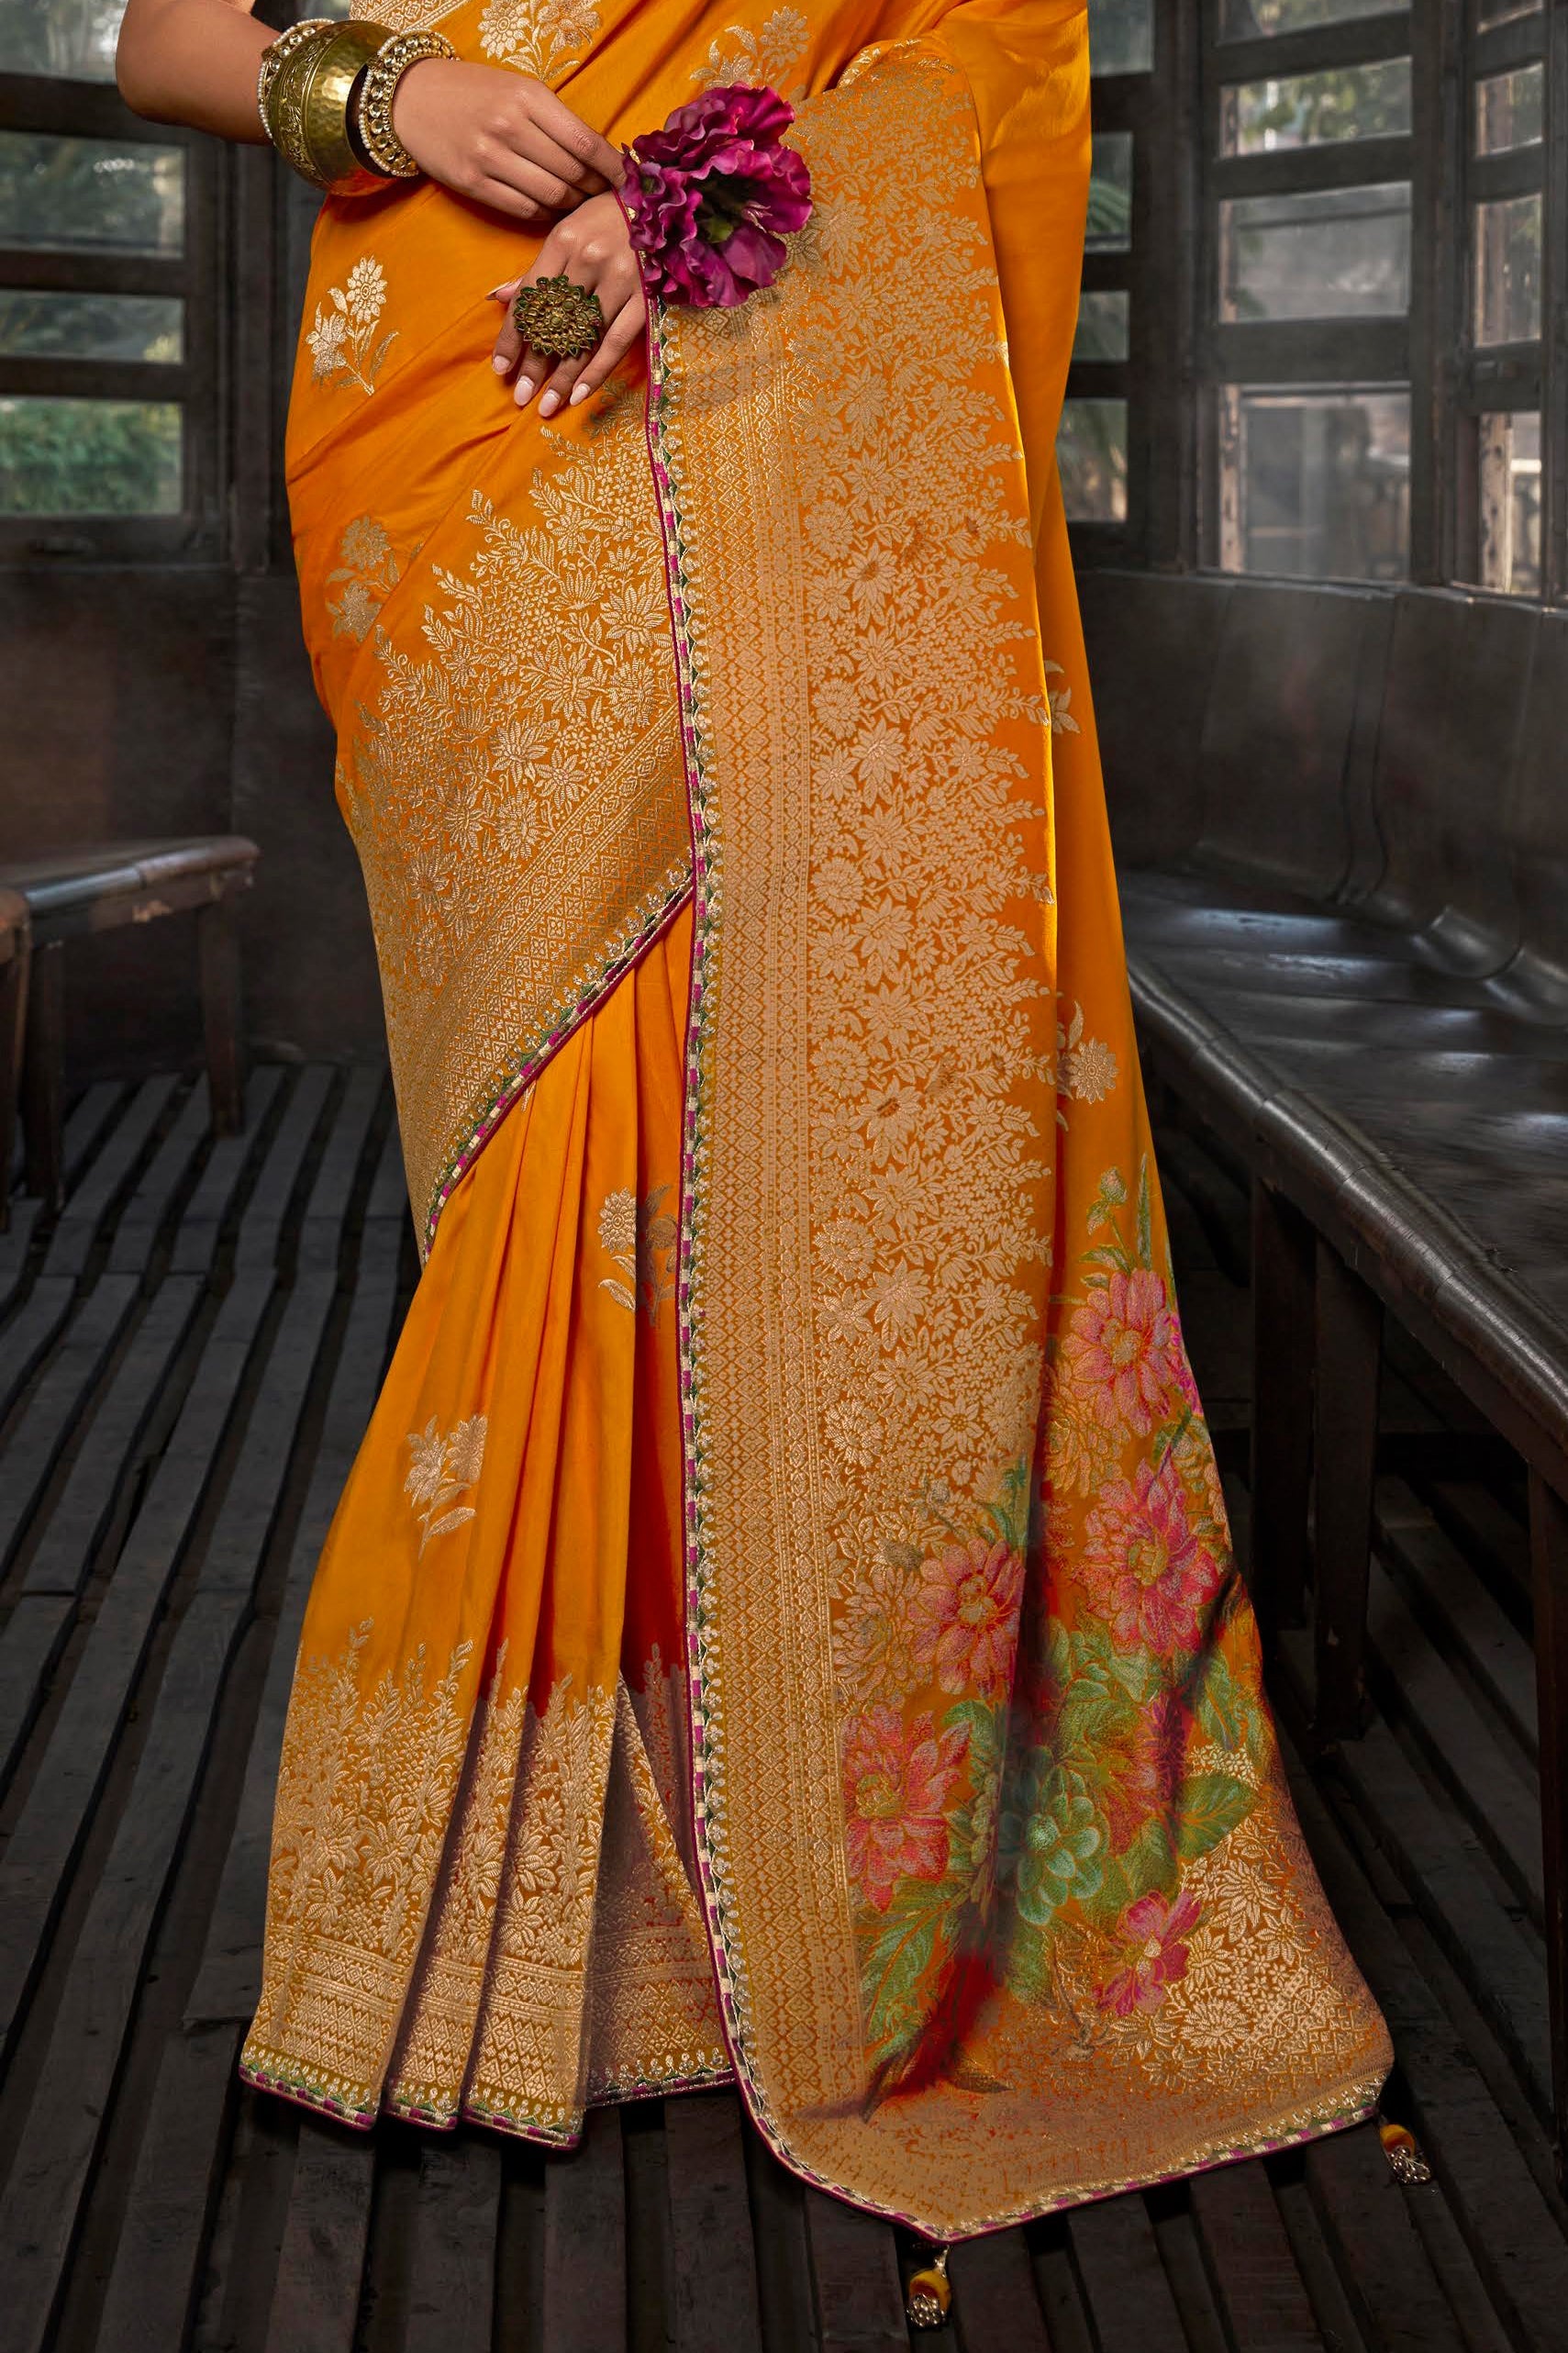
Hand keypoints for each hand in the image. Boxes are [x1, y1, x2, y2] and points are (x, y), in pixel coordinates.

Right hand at [392, 59, 622, 223]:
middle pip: (573, 174)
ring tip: (577, 201)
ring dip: (572, 204)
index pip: (585, 143)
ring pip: (552, 196)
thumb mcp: (518, 89)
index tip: (629, 181)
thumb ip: (556, 120)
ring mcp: (489, 157)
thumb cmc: (474, 92)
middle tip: (603, 196)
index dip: (613, 168)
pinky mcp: (473, 183)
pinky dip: (545, 213)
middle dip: (595, 190)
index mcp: (528, 97)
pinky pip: (525, 210)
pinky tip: (550, 207)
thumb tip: (601, 157)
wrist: (412, 99)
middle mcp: (510, 126)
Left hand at [490, 192, 645, 416]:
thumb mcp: (569, 229)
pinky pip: (616, 342)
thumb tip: (498, 297)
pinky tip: (580, 395)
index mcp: (563, 241)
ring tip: (547, 405)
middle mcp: (588, 260)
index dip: (512, 336)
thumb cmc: (610, 216)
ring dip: (563, 376)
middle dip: (535, 364)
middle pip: (554, 323)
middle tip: (520, 397)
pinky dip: (597, 370)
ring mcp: (619, 280)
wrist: (666, 202)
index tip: (500, 368)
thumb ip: (537, 267)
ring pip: (583, 337)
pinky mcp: (645, 297)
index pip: (529, 298)